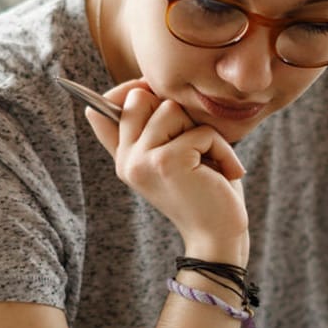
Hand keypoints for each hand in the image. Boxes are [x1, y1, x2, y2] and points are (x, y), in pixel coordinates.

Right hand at [83, 79, 249, 262]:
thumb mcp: (172, 156)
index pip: (103, 108)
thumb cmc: (204, 191)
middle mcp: (125, 160)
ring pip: (171, 109)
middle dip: (176, 112)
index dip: (130, 91)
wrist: (218, 236)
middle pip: (141, 97)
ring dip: (203, 133)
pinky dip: (221, 149)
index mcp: (123, 157)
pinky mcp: (166, 162)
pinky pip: (200, 131)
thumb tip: (120, 94)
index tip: (152, 94)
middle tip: (193, 145)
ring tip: (209, 162)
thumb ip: (149, 130)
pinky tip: (224, 173)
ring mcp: (141, 161)